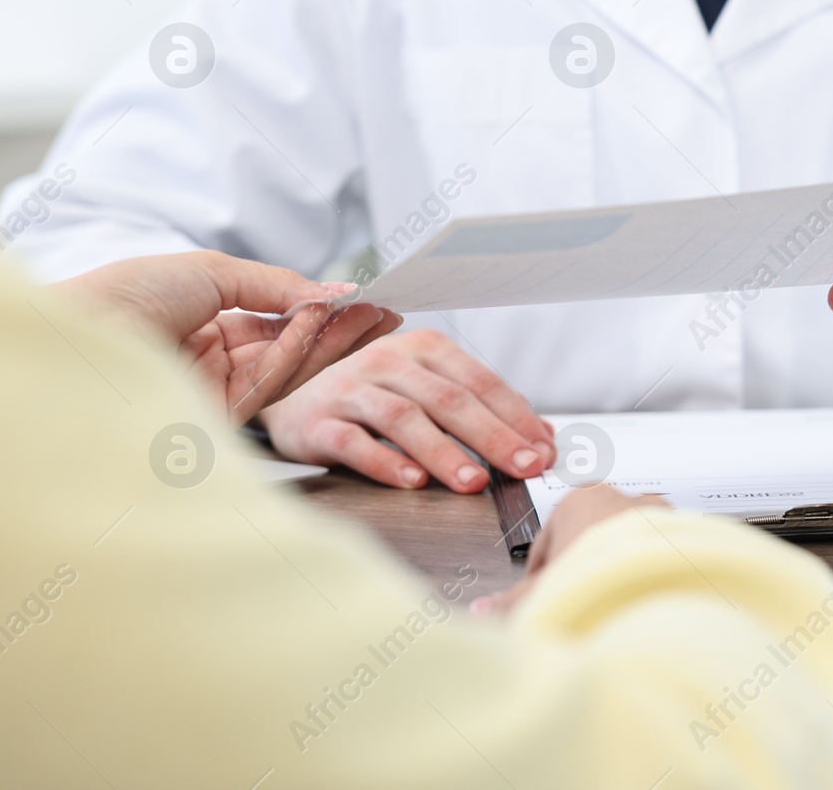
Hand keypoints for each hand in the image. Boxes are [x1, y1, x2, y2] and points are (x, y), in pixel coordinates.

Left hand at [58, 251, 398, 423]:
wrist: (81, 331)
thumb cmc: (128, 293)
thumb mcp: (212, 271)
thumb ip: (277, 285)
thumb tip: (335, 289)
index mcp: (203, 327)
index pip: (276, 324)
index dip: (320, 312)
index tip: (363, 302)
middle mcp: (210, 364)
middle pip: (290, 350)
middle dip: (339, 332)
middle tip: (385, 314)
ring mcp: (213, 392)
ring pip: (286, 370)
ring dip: (327, 340)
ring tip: (365, 314)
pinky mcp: (214, 419)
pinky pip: (266, 384)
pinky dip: (293, 353)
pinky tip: (314, 321)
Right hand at [258, 328, 555, 493]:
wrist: (289, 394)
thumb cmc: (373, 395)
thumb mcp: (428, 390)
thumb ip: (482, 411)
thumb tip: (543, 439)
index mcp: (425, 349)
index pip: (482, 382)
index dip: (517, 418)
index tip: (544, 451)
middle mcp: (389, 362)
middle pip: (450, 399)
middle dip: (493, 437)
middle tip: (523, 468)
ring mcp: (351, 389)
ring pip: (404, 418)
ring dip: (444, 452)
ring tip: (473, 482)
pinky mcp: (318, 422)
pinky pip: (354, 442)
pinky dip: (384, 462)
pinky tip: (411, 481)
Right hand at [472, 485, 669, 615]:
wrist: (659, 579)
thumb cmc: (597, 573)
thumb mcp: (543, 591)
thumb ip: (511, 601)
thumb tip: (480, 611)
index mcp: (579, 499)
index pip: (549, 539)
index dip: (542, 575)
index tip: (544, 597)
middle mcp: (621, 498)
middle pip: (590, 539)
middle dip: (583, 569)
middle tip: (579, 601)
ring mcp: (656, 513)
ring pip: (627, 545)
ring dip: (618, 569)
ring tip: (613, 603)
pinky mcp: (685, 532)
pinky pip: (658, 554)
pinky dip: (649, 572)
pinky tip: (643, 597)